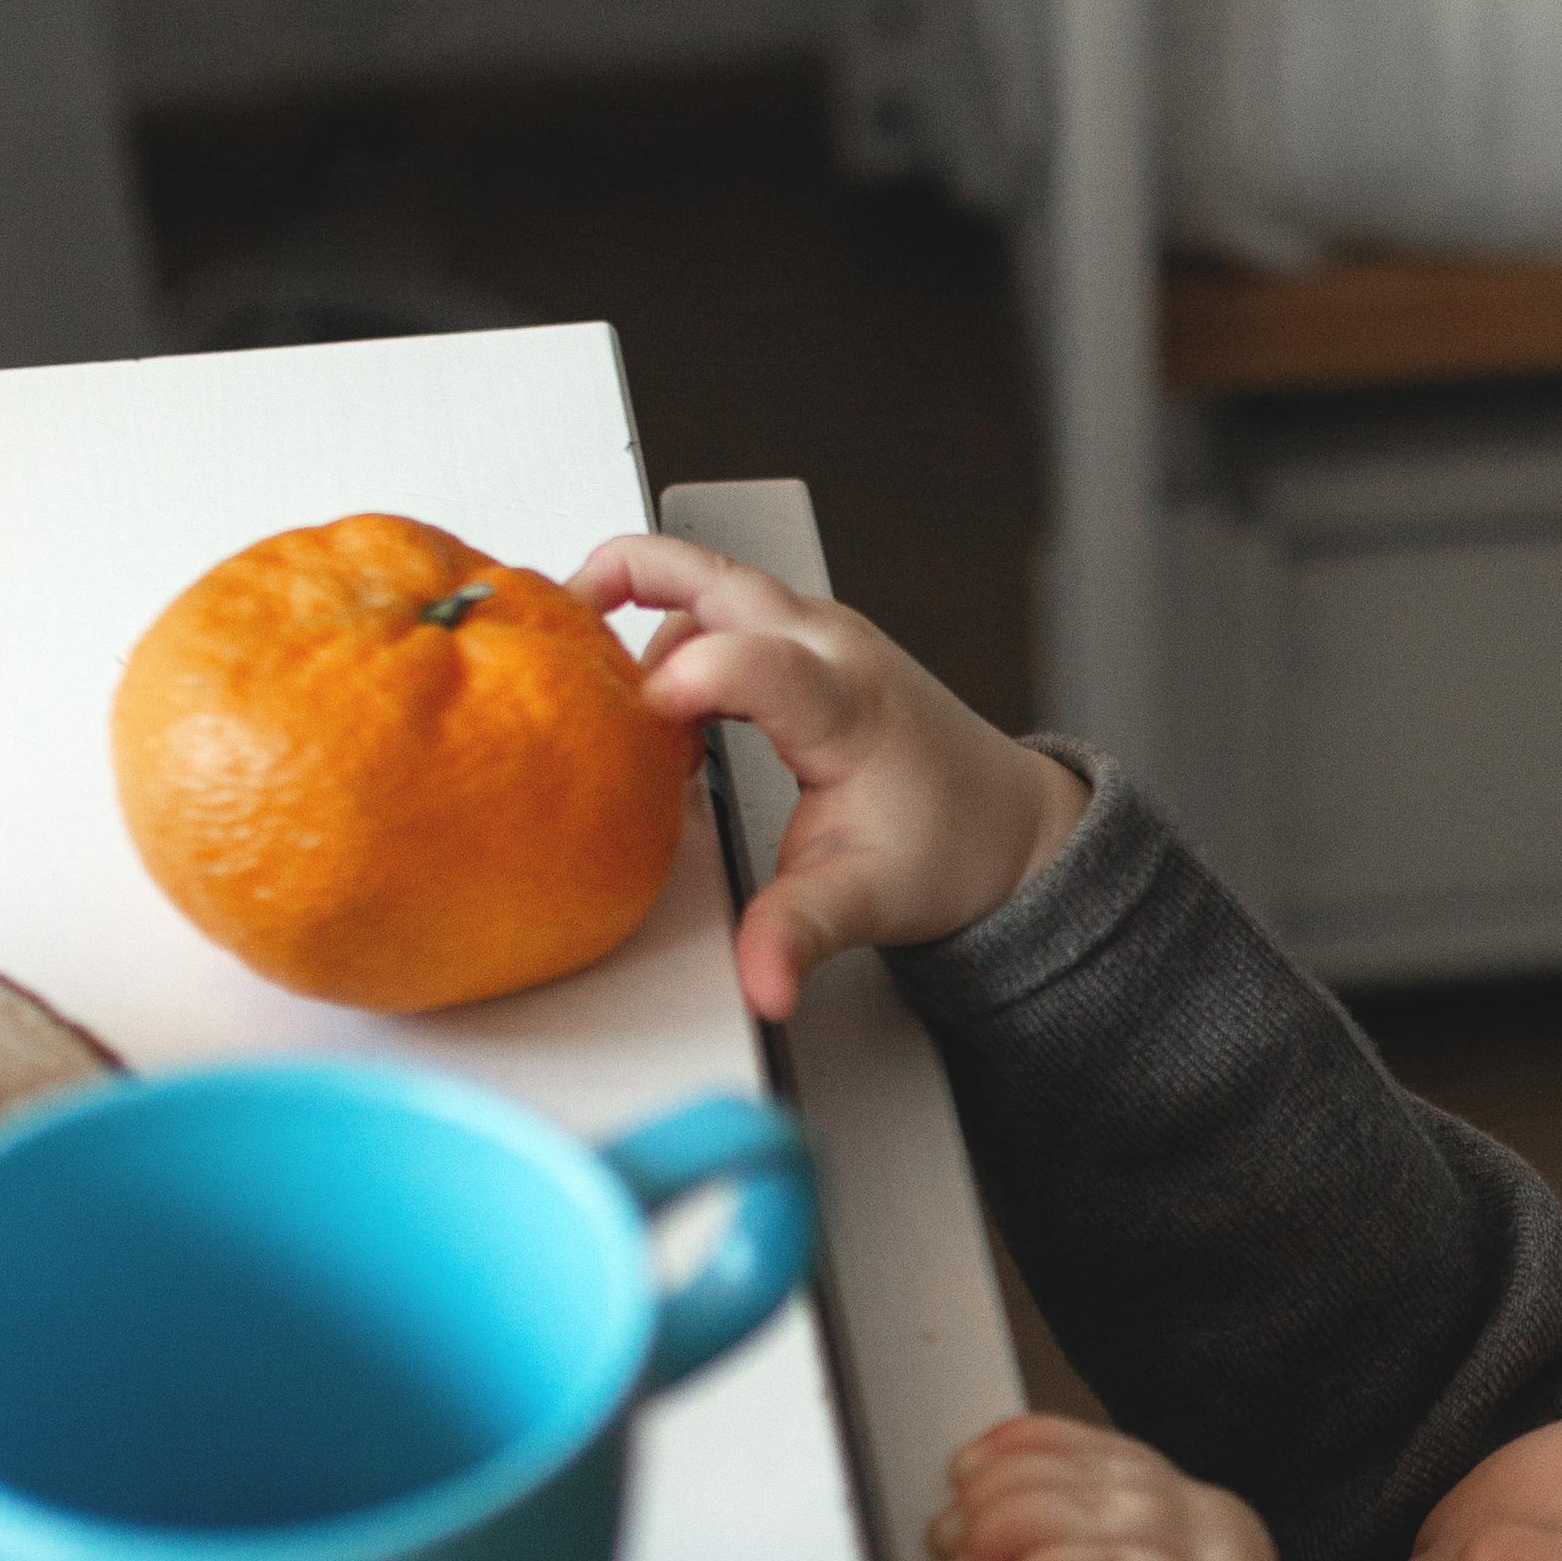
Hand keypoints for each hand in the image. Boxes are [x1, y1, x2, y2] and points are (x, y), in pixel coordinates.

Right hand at [568, 538, 1088, 1017]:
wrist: (1005, 827)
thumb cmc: (947, 850)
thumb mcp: (866, 903)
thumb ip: (800, 936)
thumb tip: (763, 985)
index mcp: (847, 707)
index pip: (754, 661)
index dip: (687, 680)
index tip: (640, 728)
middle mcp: (832, 648)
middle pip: (714, 575)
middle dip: (627, 579)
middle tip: (557, 628)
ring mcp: (818, 632)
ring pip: (711, 582)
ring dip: (644, 615)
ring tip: (603, 694)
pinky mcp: (805, 639)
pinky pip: (723, 606)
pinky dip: (669, 629)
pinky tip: (646, 695)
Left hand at [930, 1417, 1292, 1560]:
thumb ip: (1051, 1551)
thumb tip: (954, 1516)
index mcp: (1182, 1509)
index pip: (1077, 1445)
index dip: (1002, 1461)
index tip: (954, 1501)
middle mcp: (1209, 1523)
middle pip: (1074, 1474)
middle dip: (991, 1512)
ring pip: (1083, 1511)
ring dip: (1002, 1546)